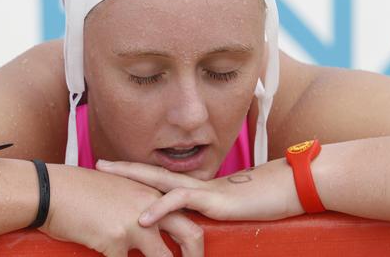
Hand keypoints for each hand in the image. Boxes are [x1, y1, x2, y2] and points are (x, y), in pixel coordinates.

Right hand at [38, 164, 202, 256]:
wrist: (52, 190)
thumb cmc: (79, 191)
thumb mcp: (116, 190)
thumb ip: (136, 205)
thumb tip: (146, 225)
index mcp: (150, 194)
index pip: (184, 215)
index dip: (194, 238)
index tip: (193, 253)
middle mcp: (148, 208)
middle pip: (190, 234)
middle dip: (196, 256)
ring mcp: (133, 224)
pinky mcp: (115, 240)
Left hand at [96, 158, 304, 226]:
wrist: (289, 189)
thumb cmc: (264, 201)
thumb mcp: (230, 213)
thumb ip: (211, 217)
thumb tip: (198, 227)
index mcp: (197, 188)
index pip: (162, 180)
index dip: (139, 176)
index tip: (117, 173)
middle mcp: (195, 185)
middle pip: (152, 172)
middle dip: (125, 168)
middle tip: (99, 162)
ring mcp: (203, 190)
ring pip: (159, 179)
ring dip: (131, 175)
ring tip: (107, 171)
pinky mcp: (213, 199)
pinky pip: (182, 202)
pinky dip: (160, 208)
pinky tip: (143, 218)